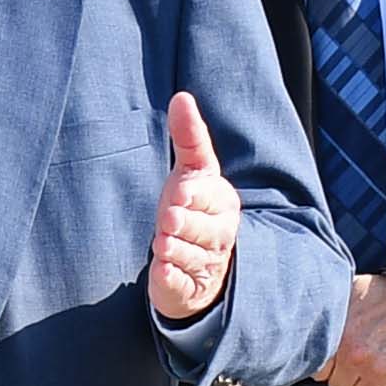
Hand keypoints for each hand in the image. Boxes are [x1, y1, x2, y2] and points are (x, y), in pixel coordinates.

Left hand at [143, 93, 242, 323]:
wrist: (196, 264)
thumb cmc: (191, 208)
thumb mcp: (192, 171)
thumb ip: (189, 137)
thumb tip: (182, 96)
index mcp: (223, 203)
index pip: (209, 196)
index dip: (192, 195)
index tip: (180, 193)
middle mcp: (220, 234)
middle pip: (200, 227)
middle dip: (183, 223)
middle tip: (170, 219)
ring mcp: (206, 264)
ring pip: (187, 255)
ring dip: (173, 249)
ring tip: (163, 243)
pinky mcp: (188, 289)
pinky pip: (178, 283)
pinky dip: (169, 278)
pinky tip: (162, 272)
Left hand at [316, 267, 385, 385]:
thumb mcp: (349, 295)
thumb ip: (329, 313)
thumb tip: (310, 329)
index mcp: (339, 337)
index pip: (318, 371)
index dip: (330, 365)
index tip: (339, 359)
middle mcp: (355, 356)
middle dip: (348, 376)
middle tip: (361, 362)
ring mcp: (378, 371)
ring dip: (367, 385)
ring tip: (378, 366)